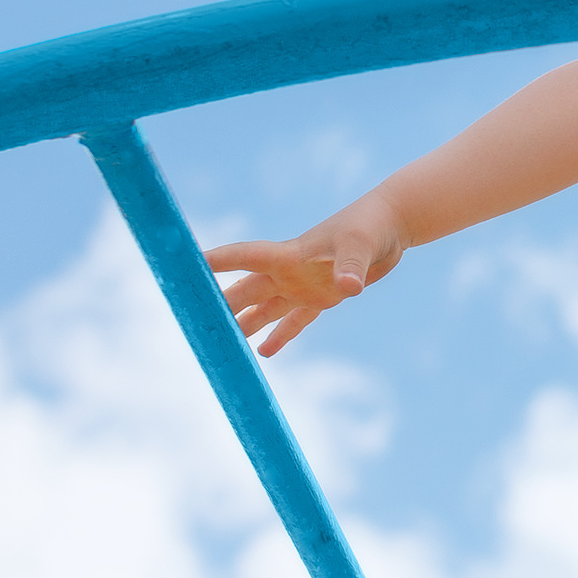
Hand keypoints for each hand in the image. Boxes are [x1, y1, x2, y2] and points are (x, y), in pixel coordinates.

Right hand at [204, 192, 408, 356]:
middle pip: (246, 291)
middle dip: (219, 306)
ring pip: (264, 309)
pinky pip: (296, 320)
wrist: (393, 225)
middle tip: (192, 325)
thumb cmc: (372, 226)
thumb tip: (349, 288)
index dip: (216, 263)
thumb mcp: (361, 244)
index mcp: (290, 254)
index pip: (245, 258)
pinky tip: (264, 352)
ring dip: (243, 325)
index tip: (185, 268)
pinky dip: (281, 335)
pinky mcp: (323, 296)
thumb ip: (352, 265)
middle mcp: (290, 272)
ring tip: (219, 346)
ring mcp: (304, 284)